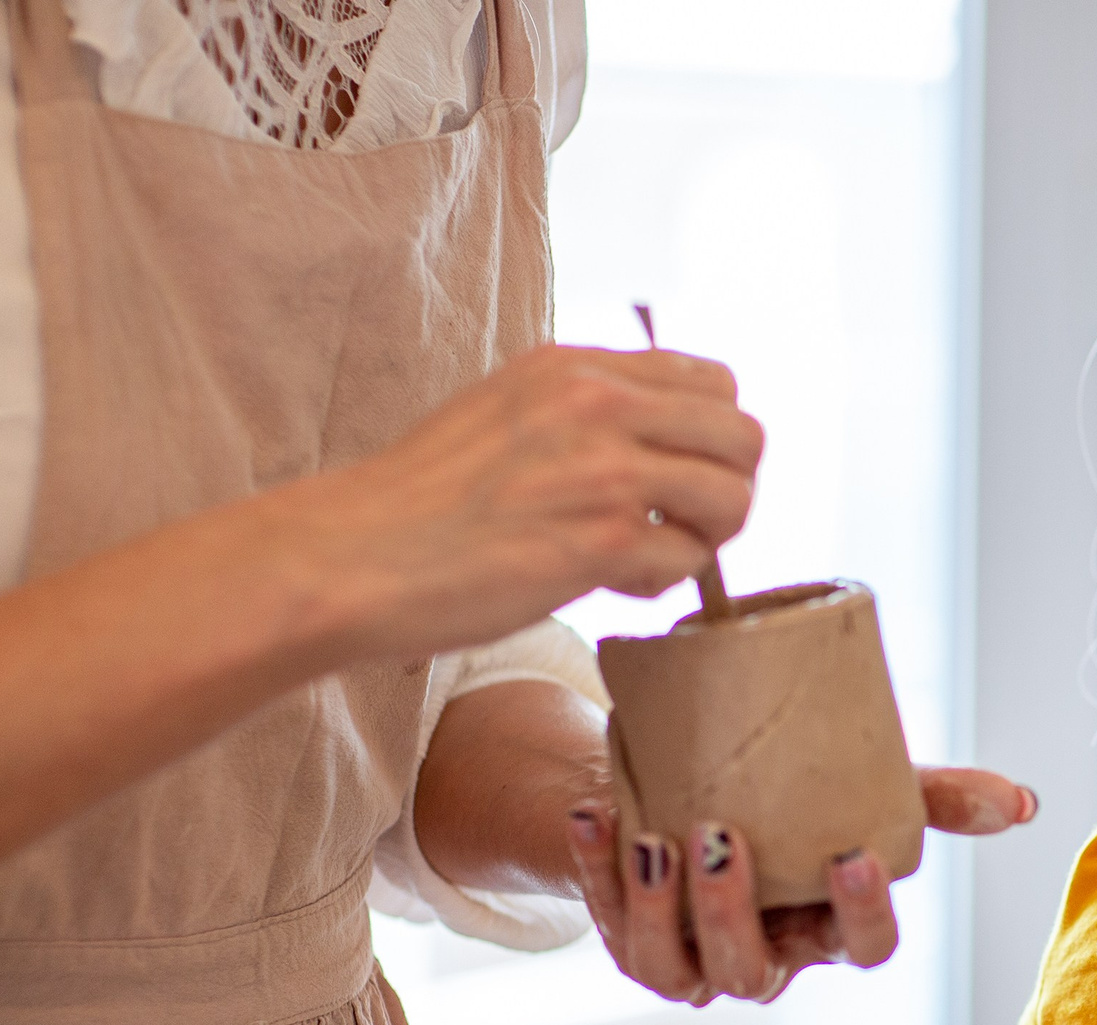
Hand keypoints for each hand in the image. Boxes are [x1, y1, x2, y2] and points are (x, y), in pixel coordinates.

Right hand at [267, 343, 764, 662]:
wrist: (353, 556)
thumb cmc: (423, 503)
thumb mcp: (506, 413)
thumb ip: (584, 414)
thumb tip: (666, 445)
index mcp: (575, 368)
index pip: (712, 381)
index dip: (712, 439)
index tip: (678, 475)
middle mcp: (597, 403)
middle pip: (744, 436)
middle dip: (728, 489)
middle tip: (683, 526)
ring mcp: (604, 468)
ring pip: (733, 497)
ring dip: (706, 539)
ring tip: (648, 557)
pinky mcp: (603, 538)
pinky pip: (688, 561)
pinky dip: (660, 583)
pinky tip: (607, 583)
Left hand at [571, 767, 1036, 1004]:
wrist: (681, 793)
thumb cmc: (785, 800)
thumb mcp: (859, 792)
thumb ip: (934, 799)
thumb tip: (1020, 801)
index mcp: (828, 930)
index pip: (863, 948)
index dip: (859, 913)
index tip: (853, 857)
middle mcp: (765, 960)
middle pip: (752, 968)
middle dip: (731, 910)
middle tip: (721, 836)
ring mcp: (694, 964)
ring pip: (676, 967)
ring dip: (658, 905)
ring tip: (653, 837)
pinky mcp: (633, 947)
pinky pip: (610, 928)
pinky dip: (599, 872)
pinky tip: (598, 815)